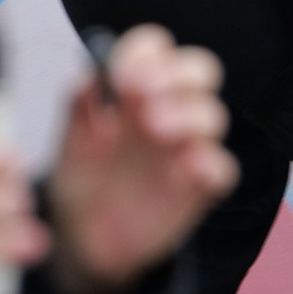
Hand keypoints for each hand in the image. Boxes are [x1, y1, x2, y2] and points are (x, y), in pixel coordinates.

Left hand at [48, 26, 236, 293]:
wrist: (82, 242)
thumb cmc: (79, 184)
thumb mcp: (69, 145)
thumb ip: (78, 108)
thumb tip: (88, 73)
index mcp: (135, 93)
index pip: (155, 51)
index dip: (143, 53)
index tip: (119, 76)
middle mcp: (167, 112)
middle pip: (199, 70)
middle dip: (178, 73)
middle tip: (143, 91)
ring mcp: (186, 149)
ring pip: (213, 115)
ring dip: (188, 112)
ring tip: (154, 127)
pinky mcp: (199, 188)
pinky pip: (223, 169)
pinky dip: (211, 162)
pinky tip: (186, 166)